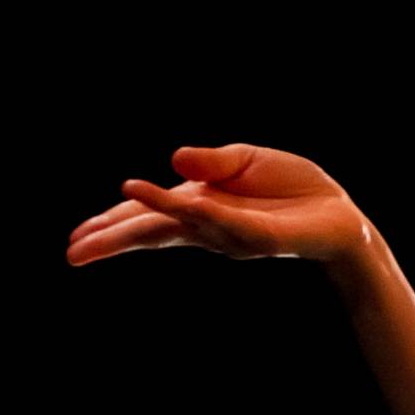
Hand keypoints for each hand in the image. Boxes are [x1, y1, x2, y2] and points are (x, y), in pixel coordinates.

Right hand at [67, 144, 372, 267]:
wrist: (341, 215)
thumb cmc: (294, 189)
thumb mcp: (248, 160)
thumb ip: (211, 162)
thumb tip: (173, 160)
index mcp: (201, 205)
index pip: (150, 217)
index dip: (114, 225)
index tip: (79, 238)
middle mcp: (209, 225)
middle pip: (151, 231)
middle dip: (112, 241)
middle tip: (73, 254)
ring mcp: (229, 233)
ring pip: (172, 226)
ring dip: (133, 225)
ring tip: (93, 236)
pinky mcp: (255, 233)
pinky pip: (212, 217)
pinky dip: (179, 206)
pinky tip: (151, 196)